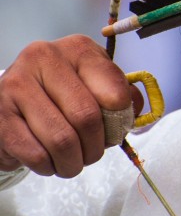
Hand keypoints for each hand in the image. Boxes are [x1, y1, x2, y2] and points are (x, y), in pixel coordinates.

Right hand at [0, 35, 138, 177]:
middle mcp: (44, 58)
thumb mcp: (97, 84)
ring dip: (72, 162)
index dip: (119, 121)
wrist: (13, 98)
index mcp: (78, 49)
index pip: (114, 91)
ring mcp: (16, 84)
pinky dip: (47, 166)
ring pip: (61, 140)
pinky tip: (48, 160)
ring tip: (72, 162)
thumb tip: (132, 113)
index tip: (114, 132)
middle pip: (86, 117)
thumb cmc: (64, 92)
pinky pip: (34, 153)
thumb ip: (122, 96)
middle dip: (95, 147)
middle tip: (92, 155)